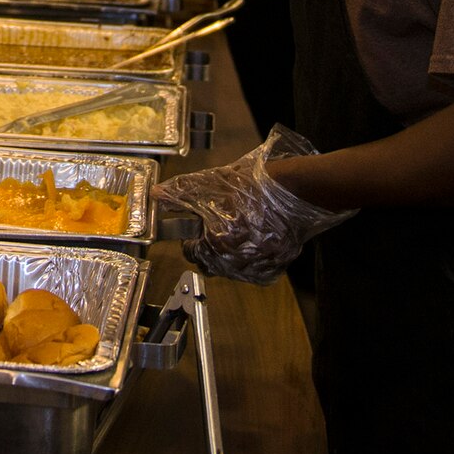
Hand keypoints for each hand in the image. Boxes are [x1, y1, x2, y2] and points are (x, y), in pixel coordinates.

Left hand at [154, 125, 354, 284]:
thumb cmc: (252, 184)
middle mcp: (237, 262)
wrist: (297, 188)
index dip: (189, 240)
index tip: (193, 231)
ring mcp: (260, 267)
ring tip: (234, 231)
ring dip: (228, 256)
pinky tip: (253, 239)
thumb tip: (156, 195)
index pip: (191, 253)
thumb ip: (180, 192)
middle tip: (214, 230)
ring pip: (233, 269)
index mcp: (217, 245)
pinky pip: (256, 270)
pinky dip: (251, 259)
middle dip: (207, 250)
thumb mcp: (210, 183)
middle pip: (211, 265)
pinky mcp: (278, 266)